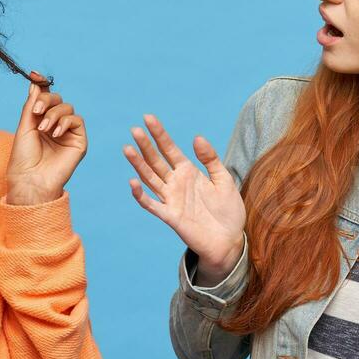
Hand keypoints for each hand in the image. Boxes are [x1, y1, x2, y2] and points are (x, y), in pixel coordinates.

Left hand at [5, 72, 86, 204]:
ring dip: (54, 114)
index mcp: (41, 121)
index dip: (42, 85)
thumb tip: (35, 82)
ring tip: (44, 128)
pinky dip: (65, 122)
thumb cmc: (23, 157)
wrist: (30, 179)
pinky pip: (77, 120)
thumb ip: (32, 104)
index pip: (45, 98)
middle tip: (36, 111)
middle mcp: (55, 125)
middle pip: (58, 100)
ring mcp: (68, 133)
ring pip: (67, 108)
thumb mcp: (24, 126)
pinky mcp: (79, 141)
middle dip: (47, 100)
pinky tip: (55, 133)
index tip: (34, 74)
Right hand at [123, 114, 245, 280]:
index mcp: (188, 172)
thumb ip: (210, 159)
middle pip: (156, 161)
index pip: (169, 149)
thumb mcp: (224, 180)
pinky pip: (152, 205)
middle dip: (146, 145)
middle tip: (135, 129)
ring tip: (128, 149)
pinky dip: (141, 195)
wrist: (230, 240)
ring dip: (138, 165)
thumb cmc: (228, 211)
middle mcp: (176, 183)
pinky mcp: (170, 216)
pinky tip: (133, 182)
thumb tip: (197, 137)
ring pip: (150, 178)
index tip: (148, 118)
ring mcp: (171, 199)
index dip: (159, 134)